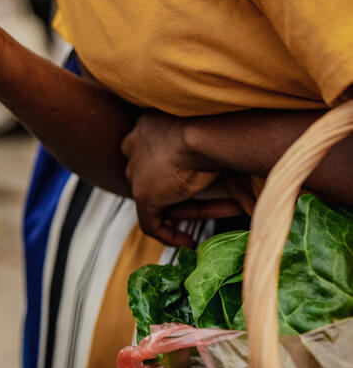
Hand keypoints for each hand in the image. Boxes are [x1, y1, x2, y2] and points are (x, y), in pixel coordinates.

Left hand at [121, 112, 242, 247]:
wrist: (204, 134)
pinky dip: (169, 235)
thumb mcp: (209, 137)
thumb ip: (208, 149)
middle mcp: (136, 145)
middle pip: (159, 176)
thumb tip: (231, 163)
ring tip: (218, 216)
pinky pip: (151, 223)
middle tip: (216, 202)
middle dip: (186, 192)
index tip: (199, 180)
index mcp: (148, 126)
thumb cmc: (215, 129)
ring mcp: (136, 171)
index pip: (159, 152)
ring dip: (190, 211)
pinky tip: (188, 241)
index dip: (181, 169)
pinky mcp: (142, 194)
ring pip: (161, 199)